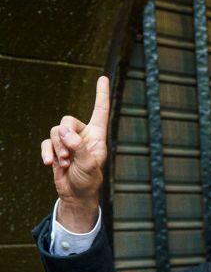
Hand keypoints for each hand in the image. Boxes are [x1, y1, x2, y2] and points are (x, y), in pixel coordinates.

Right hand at [41, 76, 109, 230]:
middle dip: (64, 138)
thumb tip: (64, 130)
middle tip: (70, 156)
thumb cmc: (89, 180)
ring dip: (58, 148)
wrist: (76, 194)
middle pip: (67, 120)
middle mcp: (83, 135)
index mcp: (97, 135)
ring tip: (65, 163)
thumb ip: (79, 147)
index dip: (101, 94)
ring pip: (55, 131)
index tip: (102, 78)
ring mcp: (68, 142)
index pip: (100, 111)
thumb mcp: (89, 164)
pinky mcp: (56, 149)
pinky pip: (46, 142)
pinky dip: (47, 152)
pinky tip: (49, 163)